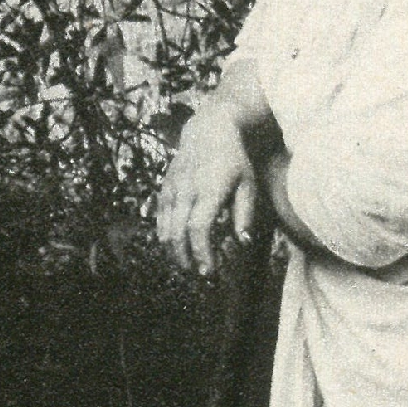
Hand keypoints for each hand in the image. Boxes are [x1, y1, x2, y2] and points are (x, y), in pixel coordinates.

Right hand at [156, 107, 259, 279]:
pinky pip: (160, 219)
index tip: (209, 272)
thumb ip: (244, 214)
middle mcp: (186, 190)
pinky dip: (165, 237)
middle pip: (177, 233)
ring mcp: (171, 189)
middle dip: (186, 259)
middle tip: (199, 274)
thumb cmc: (234, 161)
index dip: (201, 253)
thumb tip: (242, 242)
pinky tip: (176, 248)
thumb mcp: (247, 184)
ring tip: (188, 266)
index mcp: (208, 190)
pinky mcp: (164, 189)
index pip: (199, 229)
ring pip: (164, 229)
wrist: (208, 131)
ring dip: (174, 252)